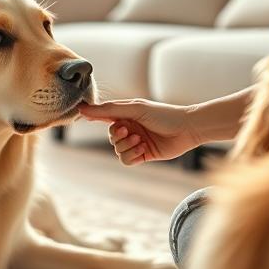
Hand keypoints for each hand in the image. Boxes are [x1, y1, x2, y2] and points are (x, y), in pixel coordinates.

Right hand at [79, 99, 200, 164]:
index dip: (93, 117)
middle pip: (110, 136)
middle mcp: (130, 127)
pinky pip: (126, 160)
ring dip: (126, 146)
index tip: (81, 115)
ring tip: (140, 140)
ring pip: (117, 150)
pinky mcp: (143, 155)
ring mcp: (136, 142)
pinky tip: (142, 149)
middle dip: (117, 135)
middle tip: (129, 130)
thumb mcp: (134, 108)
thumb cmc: (163, 114)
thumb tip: (83, 108)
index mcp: (126, 114)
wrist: (186, 129)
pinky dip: (131, 156)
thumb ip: (109, 110)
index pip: (104, 116)